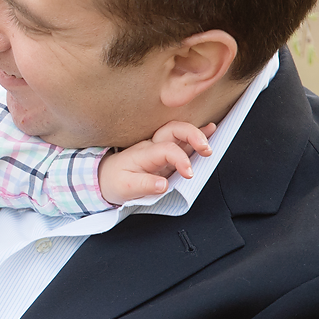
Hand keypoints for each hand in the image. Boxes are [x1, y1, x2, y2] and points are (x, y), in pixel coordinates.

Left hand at [97, 121, 216, 203]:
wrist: (103, 177)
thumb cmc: (114, 181)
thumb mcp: (125, 187)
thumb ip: (145, 185)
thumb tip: (164, 185)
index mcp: (143, 154)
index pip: (166, 150)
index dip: (181, 160)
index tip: (190, 174)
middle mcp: (152, 146)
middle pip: (173, 130)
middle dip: (193, 135)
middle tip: (207, 149)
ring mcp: (160, 148)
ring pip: (179, 132)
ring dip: (197, 132)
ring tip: (214, 133)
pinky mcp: (166, 154)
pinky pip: (182, 141)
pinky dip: (197, 135)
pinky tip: (210, 130)